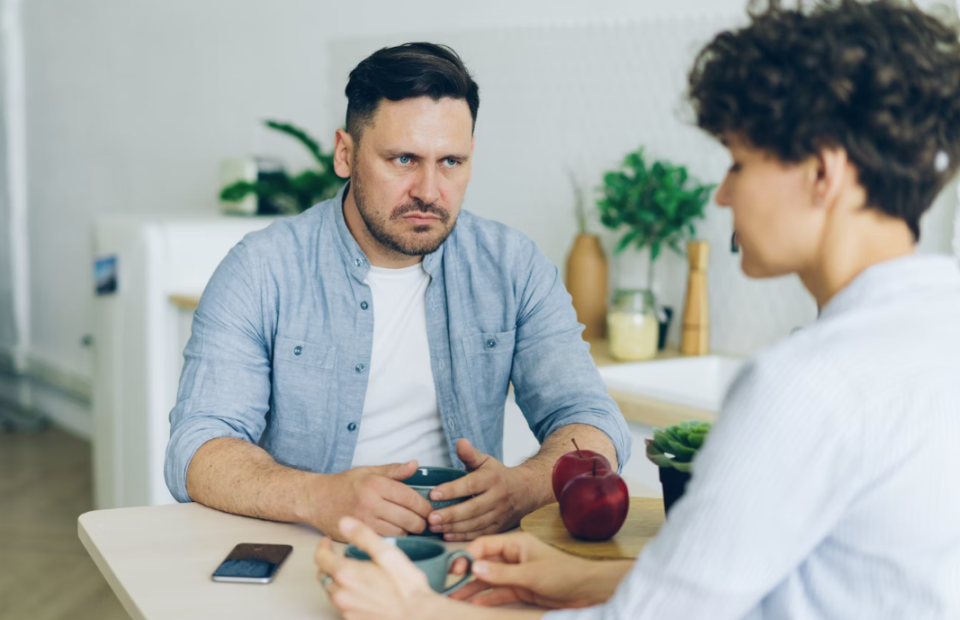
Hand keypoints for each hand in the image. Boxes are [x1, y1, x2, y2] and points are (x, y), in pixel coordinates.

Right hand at [301, 461, 432, 539]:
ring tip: (413, 528)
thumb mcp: (368, 471)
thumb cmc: (342, 485)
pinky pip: (385, 540)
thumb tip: (415, 465)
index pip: (410, 498)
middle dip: (421, 523)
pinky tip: (398, 534)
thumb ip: (393, 470)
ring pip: (399, 533)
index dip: (425, 507)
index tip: (430, 511)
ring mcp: (364, 521)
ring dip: (409, 532)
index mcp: (375, 485)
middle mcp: (371, 503)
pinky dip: (395, 539)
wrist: (315, 499)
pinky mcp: (358, 535)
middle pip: (408, 518)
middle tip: (426, 523)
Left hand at [315, 517, 450, 619]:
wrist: (418, 616)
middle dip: (328, 563)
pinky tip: (362, 589)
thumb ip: (363, 536)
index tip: (328, 541)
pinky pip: (343, 604)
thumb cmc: (406, 588)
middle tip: (339, 555)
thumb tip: (345, 522)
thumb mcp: (387, 554)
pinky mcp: (353, 619)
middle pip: (324, 575)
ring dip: (337, 579)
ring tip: (353, 572)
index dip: (323, 546)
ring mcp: (346, 609)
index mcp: (346, 574)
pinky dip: (346, 593)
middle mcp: (341, 594)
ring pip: (332, 590)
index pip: (321, 558)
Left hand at [428, 439, 539, 540]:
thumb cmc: (499, 475)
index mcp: (492, 478)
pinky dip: (463, 536)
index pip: (470, 485)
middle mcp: (497, 497)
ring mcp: (499, 514)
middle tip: (430, 518)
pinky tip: (447, 535)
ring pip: (475, 524)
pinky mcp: (499, 527)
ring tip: (434, 527)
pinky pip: (480, 533)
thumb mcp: (486, 461)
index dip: (451, 490)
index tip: (433, 494)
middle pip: (472, 508)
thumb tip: (460, 442)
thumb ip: (470, 454)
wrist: (526, 490)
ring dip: (453, 528)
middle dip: (450, 515)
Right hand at [450, 532, 624, 608]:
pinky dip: (484, 598)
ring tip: (453, 596)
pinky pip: (497, 592)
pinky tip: (471, 603)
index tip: (455, 568)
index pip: (484, 544)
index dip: (467, 554)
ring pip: (487, 579)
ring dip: (471, 588)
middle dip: (464, 572)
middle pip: (482, 562)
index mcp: (516, 543)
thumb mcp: (531, 574)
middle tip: (448, 582)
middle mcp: (513, 556)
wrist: (588, 591)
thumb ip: (501, 573)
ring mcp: (515, 573)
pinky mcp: (520, 589)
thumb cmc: (564, 574)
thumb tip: (474, 567)